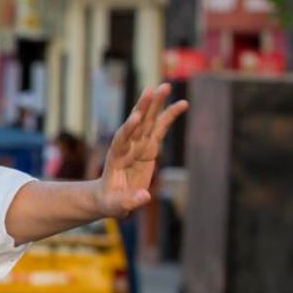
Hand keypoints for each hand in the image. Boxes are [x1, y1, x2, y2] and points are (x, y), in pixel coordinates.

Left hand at [97, 83, 187, 217]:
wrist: (110, 198)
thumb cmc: (111, 202)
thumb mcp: (117, 206)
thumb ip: (128, 202)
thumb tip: (144, 197)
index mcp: (115, 159)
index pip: (121, 140)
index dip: (128, 129)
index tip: (136, 117)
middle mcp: (126, 147)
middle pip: (135, 124)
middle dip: (143, 108)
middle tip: (152, 89)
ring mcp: (138, 145)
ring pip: (148, 121)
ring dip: (156, 104)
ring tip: (166, 86)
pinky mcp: (149, 148)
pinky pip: (160, 129)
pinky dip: (169, 116)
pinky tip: (182, 103)